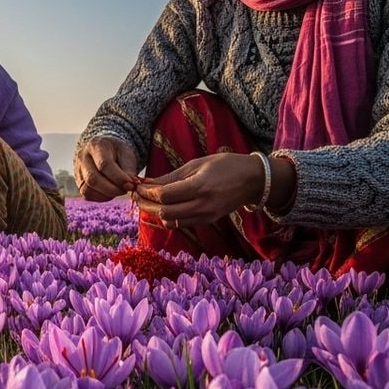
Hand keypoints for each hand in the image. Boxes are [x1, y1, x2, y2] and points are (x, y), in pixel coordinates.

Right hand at [75, 137, 139, 200]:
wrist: (104, 151)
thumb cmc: (117, 152)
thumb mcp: (126, 154)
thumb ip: (128, 170)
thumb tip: (129, 185)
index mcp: (96, 146)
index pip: (104, 165)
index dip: (118, 178)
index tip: (131, 184)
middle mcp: (82, 157)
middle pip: (93, 179)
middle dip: (112, 189)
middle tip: (125, 190)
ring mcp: (77, 170)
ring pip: (88, 189)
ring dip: (106, 195)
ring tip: (118, 190)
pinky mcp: (78, 182)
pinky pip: (87, 195)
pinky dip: (101, 197)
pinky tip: (110, 193)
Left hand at [131, 152, 264, 227]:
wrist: (253, 180)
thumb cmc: (225, 166)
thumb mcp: (197, 164)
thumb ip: (171, 177)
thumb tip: (147, 183)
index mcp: (200, 187)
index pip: (165, 196)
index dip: (147, 192)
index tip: (137, 185)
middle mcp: (202, 205)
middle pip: (164, 212)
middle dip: (146, 204)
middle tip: (136, 194)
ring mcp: (205, 216)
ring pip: (170, 221)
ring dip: (154, 212)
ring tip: (146, 200)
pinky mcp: (206, 221)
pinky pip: (180, 223)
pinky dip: (167, 216)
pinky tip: (162, 206)